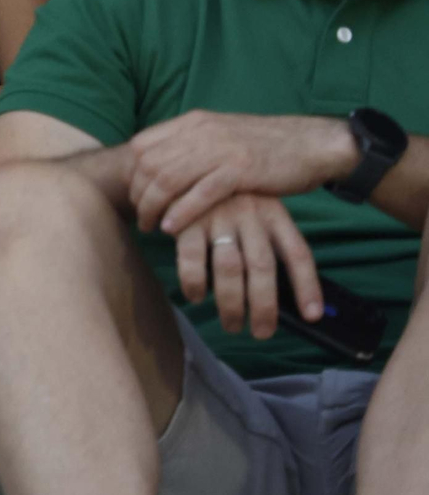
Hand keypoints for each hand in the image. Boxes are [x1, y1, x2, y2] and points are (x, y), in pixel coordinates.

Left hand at [129, 111, 354, 233]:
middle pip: (149, 165)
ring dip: (154, 207)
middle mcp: (202, 131)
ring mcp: (220, 149)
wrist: (311, 143)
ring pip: (168, 179)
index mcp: (193, 122)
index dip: (132, 174)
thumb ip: (190, 145)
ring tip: (152, 227)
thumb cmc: (263, 146)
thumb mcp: (220, 135)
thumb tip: (158, 165)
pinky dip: (181, 211)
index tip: (135, 196)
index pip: (142, 145)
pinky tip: (172, 228)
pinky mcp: (240, 169)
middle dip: (138, 195)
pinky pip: (200, 192)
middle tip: (142, 218)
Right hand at [174, 193, 323, 338]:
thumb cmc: (223, 194)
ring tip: (232, 325)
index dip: (307, 286)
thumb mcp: (254, 204)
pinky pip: (192, 260)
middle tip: (262, 332)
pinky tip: (196, 296)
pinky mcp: (187, 220)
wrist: (182, 161)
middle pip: (263, 268)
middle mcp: (249, 214)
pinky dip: (195, 283)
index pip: (297, 253)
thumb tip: (280, 288)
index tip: (312, 316)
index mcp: (273, 212)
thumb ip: (265, 237)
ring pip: (230, 269)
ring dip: (231, 304)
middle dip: (264, 306)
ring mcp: (217, 216)